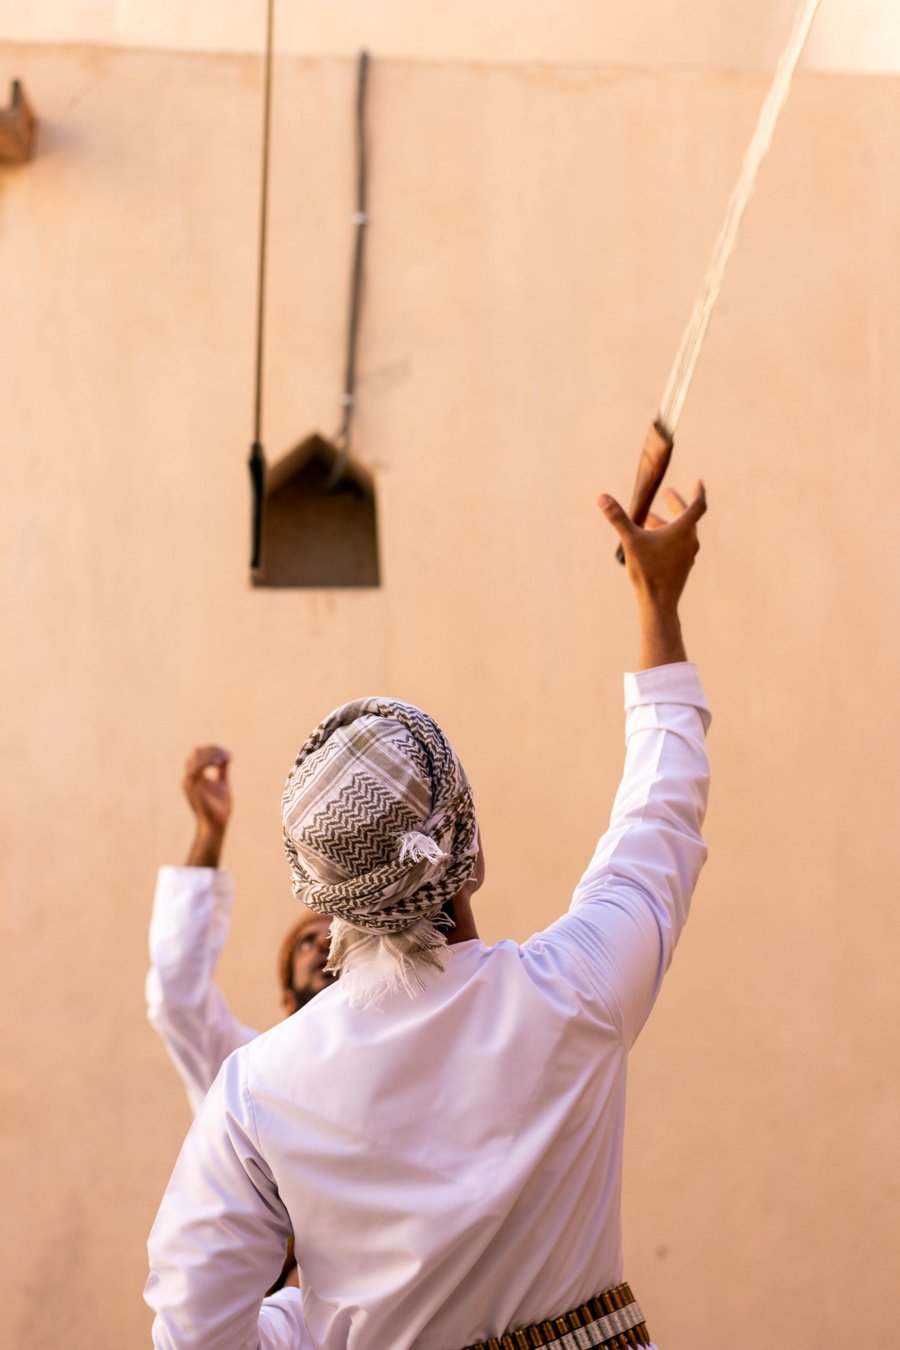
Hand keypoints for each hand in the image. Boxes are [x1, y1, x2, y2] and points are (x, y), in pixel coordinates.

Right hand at [182, 746, 231, 865]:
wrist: (216, 824)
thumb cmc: (219, 808)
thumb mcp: (222, 784)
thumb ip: (222, 770)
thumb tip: (226, 756)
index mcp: (195, 777)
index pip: (199, 755)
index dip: (213, 751)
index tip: (229, 756)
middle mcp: (189, 778)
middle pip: (196, 752)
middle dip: (213, 749)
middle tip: (227, 756)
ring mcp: (189, 782)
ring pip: (196, 756)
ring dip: (212, 753)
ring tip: (225, 759)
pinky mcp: (191, 786)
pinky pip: (197, 767)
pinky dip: (209, 761)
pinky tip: (220, 763)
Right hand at [599, 480, 706, 668]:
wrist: (659, 603)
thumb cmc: (648, 571)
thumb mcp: (630, 541)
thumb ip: (617, 518)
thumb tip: (602, 497)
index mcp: (683, 530)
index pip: (698, 505)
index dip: (698, 492)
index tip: (698, 481)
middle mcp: (690, 541)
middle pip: (687, 517)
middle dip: (675, 504)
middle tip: (666, 494)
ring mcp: (688, 555)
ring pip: (681, 532)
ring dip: (667, 522)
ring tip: (648, 519)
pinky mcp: (683, 566)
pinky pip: (678, 544)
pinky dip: (668, 536)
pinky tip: (652, 542)